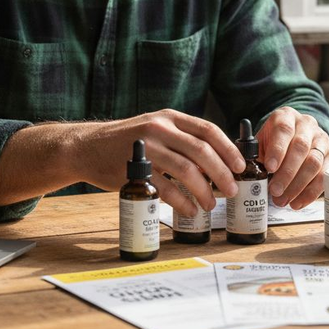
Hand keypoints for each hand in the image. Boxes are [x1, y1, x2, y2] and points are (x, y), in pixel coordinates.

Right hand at [72, 109, 244, 216]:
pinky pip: (166, 189)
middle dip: (221, 173)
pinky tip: (190, 210)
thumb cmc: (127, 141)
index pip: (208, 130)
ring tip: (210, 204)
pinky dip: (182, 202)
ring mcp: (147, 148)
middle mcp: (159, 129)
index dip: (228, 149)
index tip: (240, 165)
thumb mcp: (155, 128)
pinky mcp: (135, 170)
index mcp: (169, 118)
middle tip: (231, 190)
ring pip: (186, 171)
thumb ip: (182, 139)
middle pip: (201, 151)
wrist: (87, 147)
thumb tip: (216, 162)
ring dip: (204, 191)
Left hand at [257, 107, 328, 208]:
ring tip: (283, 200)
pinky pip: (325, 175)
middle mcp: (307, 124)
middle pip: (301, 147)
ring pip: (314, 162)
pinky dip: (311, 192)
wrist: (296, 136)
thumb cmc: (274, 142)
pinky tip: (297, 202)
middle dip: (287, 173)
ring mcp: (321, 139)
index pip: (284, 130)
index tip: (269, 168)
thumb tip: (245, 171)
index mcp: (286, 116)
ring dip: (298, 185)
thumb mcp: (261, 141)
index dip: (277, 150)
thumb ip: (253, 153)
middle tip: (275, 192)